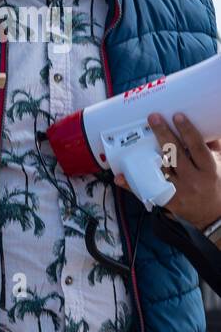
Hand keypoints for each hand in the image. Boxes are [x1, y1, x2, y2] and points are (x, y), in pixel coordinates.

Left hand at [114, 112, 220, 228]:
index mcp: (208, 169)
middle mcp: (193, 179)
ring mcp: (179, 191)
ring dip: (146, 155)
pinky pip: (147, 191)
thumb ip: (212, 149)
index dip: (187, 131)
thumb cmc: (214, 185)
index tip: (177, 116)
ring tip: (135, 139)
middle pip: (175, 154)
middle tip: (153, 118)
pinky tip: (121, 176)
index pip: (197, 147)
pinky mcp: (167, 201)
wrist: (213, 215)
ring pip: (160, 170)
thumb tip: (207, 129)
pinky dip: (133, 184)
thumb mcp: (218, 166)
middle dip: (163, 134)